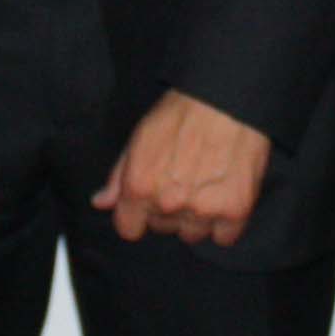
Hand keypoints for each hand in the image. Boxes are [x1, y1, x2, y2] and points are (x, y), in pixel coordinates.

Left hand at [95, 90, 273, 245]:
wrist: (228, 98)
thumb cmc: (183, 110)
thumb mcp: (140, 136)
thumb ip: (119, 176)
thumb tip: (101, 202)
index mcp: (139, 186)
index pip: (129, 228)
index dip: (139, 216)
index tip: (150, 203)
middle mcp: (167, 203)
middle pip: (163, 228)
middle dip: (169, 211)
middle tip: (184, 181)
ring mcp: (201, 209)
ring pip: (192, 234)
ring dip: (197, 218)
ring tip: (207, 186)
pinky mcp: (234, 210)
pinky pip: (224, 237)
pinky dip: (225, 223)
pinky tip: (225, 197)